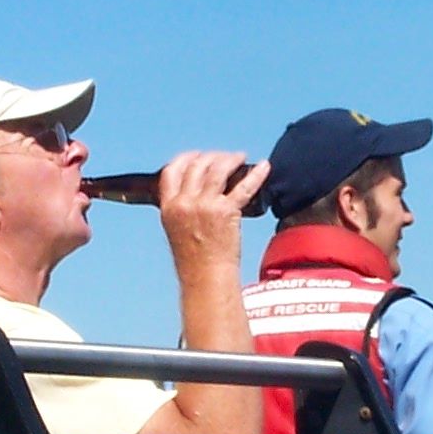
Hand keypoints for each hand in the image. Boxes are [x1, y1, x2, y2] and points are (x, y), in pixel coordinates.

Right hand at [156, 151, 265, 280]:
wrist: (206, 278)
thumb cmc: (194, 260)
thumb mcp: (176, 229)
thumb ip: (182, 208)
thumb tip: (197, 190)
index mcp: (168, 207)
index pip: (172, 171)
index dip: (186, 158)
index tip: (198, 155)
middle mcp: (184, 203)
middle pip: (197, 165)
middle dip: (213, 156)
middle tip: (226, 158)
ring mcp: (205, 206)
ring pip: (217, 169)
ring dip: (230, 159)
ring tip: (240, 157)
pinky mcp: (226, 212)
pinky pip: (243, 187)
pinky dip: (255, 175)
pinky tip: (264, 167)